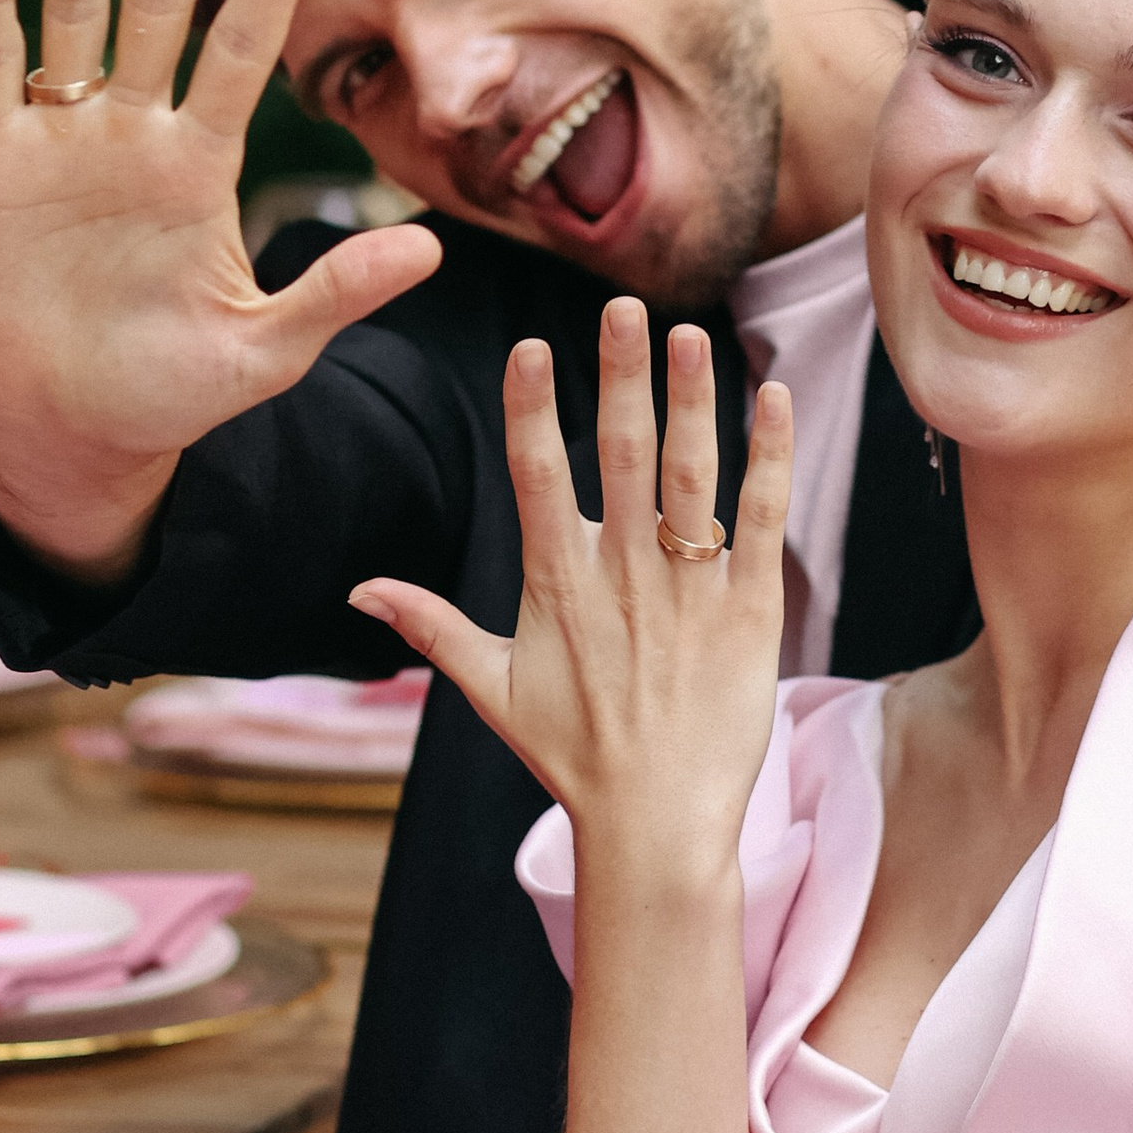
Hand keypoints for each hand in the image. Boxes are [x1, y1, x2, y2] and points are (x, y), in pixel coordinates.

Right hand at [0, 0, 442, 582]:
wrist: (65, 435)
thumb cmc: (168, 398)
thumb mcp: (263, 352)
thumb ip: (336, 295)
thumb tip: (433, 251)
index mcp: (201, 167)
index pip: (244, 51)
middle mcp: (136, 134)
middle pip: (161, 1)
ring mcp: (62, 140)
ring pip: (75, 12)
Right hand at [352, 299, 791, 885]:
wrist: (658, 826)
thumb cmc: (571, 758)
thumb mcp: (492, 690)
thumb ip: (432, 626)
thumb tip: (359, 588)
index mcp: (557, 586)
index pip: (538, 478)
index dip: (534, 410)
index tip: (530, 347)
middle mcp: (622, 577)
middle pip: (621, 456)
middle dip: (622, 376)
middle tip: (625, 306)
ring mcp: (688, 590)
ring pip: (692, 475)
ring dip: (692, 399)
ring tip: (689, 333)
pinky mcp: (748, 610)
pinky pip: (762, 520)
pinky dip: (768, 457)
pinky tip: (772, 395)